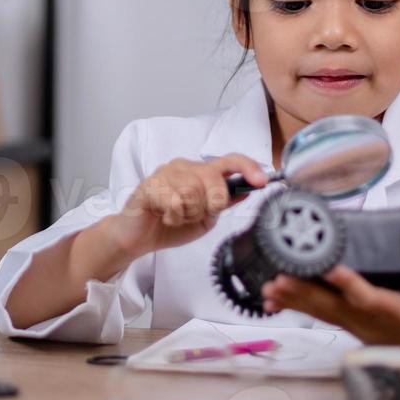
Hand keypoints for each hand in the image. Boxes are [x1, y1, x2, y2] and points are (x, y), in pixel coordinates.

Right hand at [107, 153, 270, 257]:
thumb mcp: (205, 217)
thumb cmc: (171, 224)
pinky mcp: (149, 185)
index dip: (248, 168)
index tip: (261, 181)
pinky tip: (165, 216)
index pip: (229, 161)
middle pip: (214, 180)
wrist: (137, 237)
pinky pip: (174, 201)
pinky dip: (173, 216)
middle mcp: (184, 166)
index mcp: (200, 172)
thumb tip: (247, 190)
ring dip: (188, 214)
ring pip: (193, 192)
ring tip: (177, 217)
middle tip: (194, 215)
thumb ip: (223, 203)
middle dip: (210, 205)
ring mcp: (165, 173)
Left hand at [260, 266, 399, 345]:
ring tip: (268, 291)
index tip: (330, 267)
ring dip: (293, 300)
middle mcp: (366, 320)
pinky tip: (272, 302)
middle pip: (331, 305)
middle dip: (304, 293)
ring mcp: (352, 323)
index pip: (366, 296)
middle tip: (278, 281)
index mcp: (389, 310)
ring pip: (319, 311)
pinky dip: (294, 307)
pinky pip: (316, 315)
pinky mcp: (345, 323)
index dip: (347, 283)